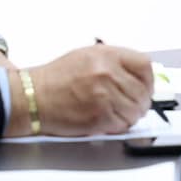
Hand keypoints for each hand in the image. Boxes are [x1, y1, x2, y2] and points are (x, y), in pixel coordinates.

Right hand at [11, 44, 154, 136]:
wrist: (32, 96)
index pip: (144, 66)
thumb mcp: (88, 56)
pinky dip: (120, 125)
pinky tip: (112, 121)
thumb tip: (138, 75)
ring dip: (132, 115)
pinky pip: (122, 124)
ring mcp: (103, 95)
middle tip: (135, 104)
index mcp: (107, 55)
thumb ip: (115, 62)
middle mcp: (107, 73)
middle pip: (143, 90)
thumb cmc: (57, 78)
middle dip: (141, 100)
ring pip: (135, 109)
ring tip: (121, 113)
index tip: (146, 86)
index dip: (148, 79)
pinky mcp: (98, 117)